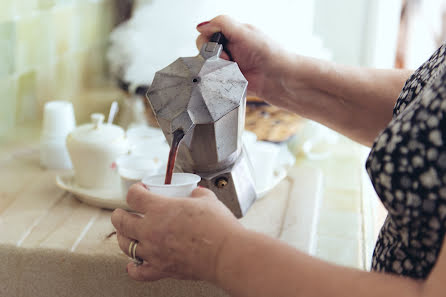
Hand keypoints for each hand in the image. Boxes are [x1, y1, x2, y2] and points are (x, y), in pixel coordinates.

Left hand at [111, 183, 242, 281]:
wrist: (226, 254)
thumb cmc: (218, 227)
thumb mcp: (207, 200)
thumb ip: (197, 194)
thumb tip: (195, 193)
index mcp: (160, 209)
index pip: (133, 196)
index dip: (134, 190)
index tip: (139, 190)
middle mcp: (150, 230)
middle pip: (121, 221)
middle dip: (119, 215)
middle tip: (122, 212)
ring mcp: (153, 251)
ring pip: (125, 245)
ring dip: (122, 237)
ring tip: (125, 234)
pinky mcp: (161, 269)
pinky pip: (138, 271)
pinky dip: (133, 268)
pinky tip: (132, 264)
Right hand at [196, 15, 284, 99]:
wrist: (281, 78)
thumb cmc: (270, 54)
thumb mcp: (244, 32)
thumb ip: (222, 24)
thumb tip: (201, 26)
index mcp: (232, 35)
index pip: (207, 34)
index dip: (210, 42)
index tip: (221, 47)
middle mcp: (231, 50)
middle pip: (206, 53)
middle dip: (214, 58)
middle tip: (228, 61)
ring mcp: (231, 67)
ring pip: (210, 69)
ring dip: (218, 71)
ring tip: (233, 72)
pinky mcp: (232, 82)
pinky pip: (217, 83)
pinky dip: (221, 82)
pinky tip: (233, 80)